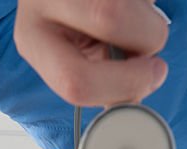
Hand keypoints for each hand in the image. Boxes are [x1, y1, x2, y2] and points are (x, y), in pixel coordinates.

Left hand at [13, 0, 168, 105]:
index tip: (153, 74)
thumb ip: (103, 81)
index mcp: (33, 40)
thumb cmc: (72, 22)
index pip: (75, 80)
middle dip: (147, 38)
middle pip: (110, 16)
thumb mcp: (74, 55)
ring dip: (149, 13)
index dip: (125, 84)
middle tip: (146, 41)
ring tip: (135, 12)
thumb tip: (136, 100)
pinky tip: (135, 1)